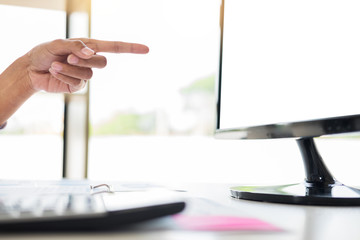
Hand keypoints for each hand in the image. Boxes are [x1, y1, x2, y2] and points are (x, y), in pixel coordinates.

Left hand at [26, 38, 148, 92]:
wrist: (31, 69)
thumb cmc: (45, 52)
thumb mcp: (58, 44)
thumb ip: (75, 46)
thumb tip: (91, 53)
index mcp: (89, 46)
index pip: (115, 48)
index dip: (131, 48)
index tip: (147, 49)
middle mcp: (90, 61)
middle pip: (103, 62)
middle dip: (87, 60)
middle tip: (70, 57)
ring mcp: (85, 74)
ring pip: (89, 74)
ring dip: (71, 68)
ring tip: (56, 64)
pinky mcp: (77, 86)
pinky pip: (79, 82)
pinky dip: (66, 75)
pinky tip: (55, 71)